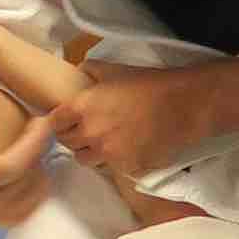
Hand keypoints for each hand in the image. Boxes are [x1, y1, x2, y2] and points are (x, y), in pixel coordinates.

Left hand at [47, 62, 214, 178]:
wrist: (183, 105)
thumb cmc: (150, 85)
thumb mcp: (115, 69)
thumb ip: (90, 70)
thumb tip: (78, 72)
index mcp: (82, 108)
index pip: (54, 123)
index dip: (59, 122)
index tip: (66, 121)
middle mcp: (91, 133)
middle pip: (68, 143)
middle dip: (74, 137)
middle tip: (87, 130)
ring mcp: (108, 153)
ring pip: (86, 160)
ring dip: (91, 152)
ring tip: (105, 142)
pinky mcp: (126, 167)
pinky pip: (111, 168)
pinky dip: (115, 161)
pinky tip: (127, 148)